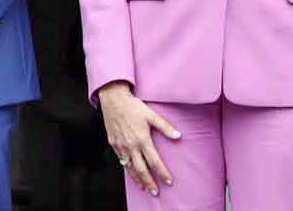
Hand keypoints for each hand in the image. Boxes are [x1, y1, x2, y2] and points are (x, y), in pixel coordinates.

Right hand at [97, 81, 180, 196]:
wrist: (113, 100)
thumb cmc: (133, 106)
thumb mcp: (151, 115)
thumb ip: (165, 127)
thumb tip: (179, 136)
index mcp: (142, 139)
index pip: (154, 161)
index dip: (162, 173)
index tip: (169, 181)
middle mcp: (131, 145)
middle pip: (141, 169)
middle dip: (149, 182)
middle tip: (156, 192)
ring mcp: (121, 145)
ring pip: (130, 167)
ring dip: (137, 179)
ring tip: (144, 188)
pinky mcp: (113, 143)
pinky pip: (121, 160)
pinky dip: (127, 168)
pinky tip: (131, 172)